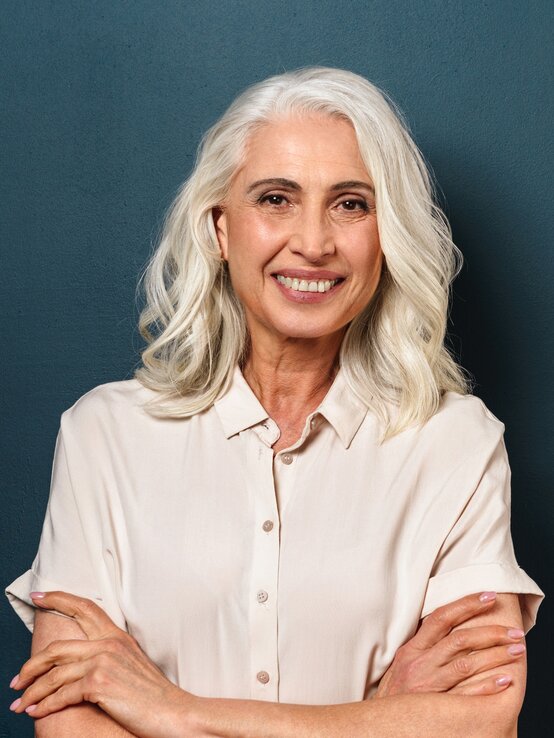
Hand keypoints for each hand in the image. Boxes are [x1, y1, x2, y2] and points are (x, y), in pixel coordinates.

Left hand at [9, 591, 196, 737]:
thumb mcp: (131, 665)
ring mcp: (104, 662)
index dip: (58, 599)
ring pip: (54, 674)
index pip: (84, 608)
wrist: (175, 713)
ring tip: (20, 704)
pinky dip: (45, 705)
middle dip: (30, 665)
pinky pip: (62, 694)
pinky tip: (36, 712)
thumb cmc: (154, 695)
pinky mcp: (99, 683)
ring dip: (32, 691)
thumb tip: (81, 665)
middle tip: (16, 680)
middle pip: (57, 648)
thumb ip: (109, 657)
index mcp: (117, 636)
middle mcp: (108, 644)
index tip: (38, 595)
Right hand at [375, 592, 525, 697]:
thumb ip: (423, 645)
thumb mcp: (403, 663)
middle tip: (514, 631)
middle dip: (491, 632)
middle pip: (459, 640)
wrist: (380, 726)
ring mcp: (429, 685)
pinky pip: (468, 695)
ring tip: (517, 650)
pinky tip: (505, 680)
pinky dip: (488, 686)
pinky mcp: (437, 707)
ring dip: (495, 655)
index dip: (466, 604)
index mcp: (412, 649)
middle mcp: (420, 663)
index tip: (488, 596)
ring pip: (467, 664)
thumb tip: (448, 624)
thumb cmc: (394, 693)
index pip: (442, 618)